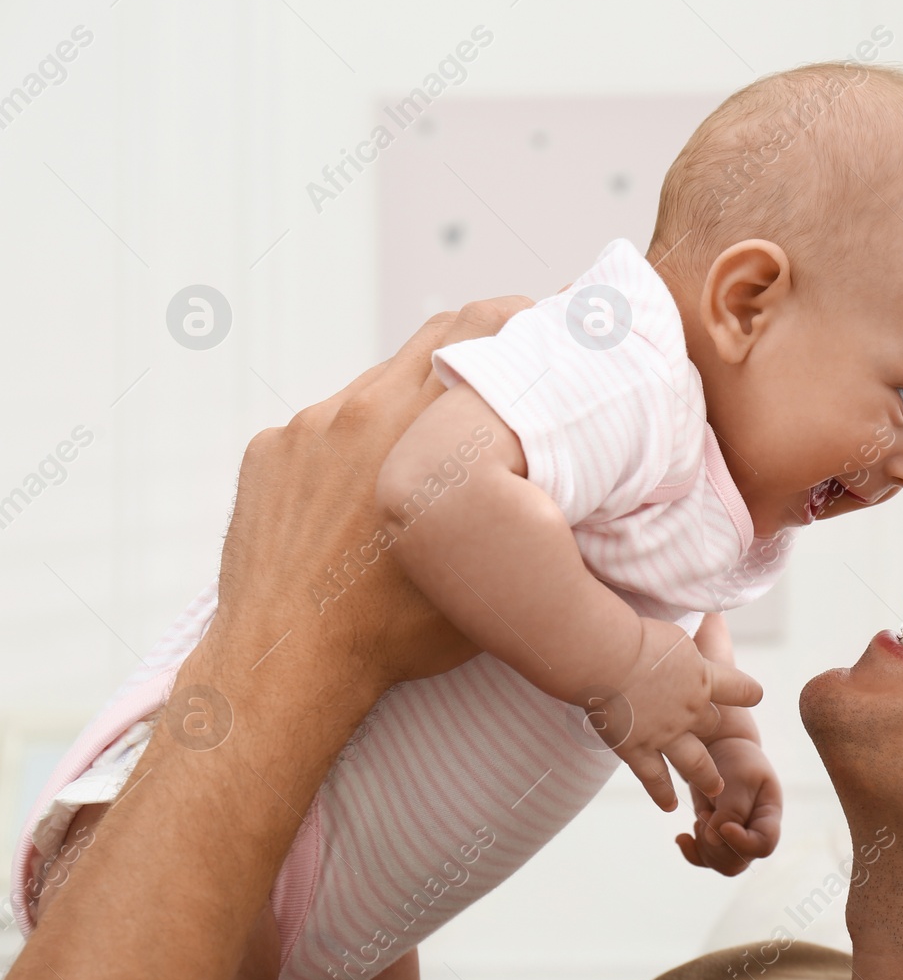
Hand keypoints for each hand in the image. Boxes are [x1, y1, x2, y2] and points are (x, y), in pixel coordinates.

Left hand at [204, 299, 532, 692]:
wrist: (288, 661)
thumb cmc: (393, 630)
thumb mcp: (486, 569)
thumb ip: (517, 505)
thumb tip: (555, 479)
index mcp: (422, 427)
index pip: (478, 330)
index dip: (515, 318)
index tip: (539, 322)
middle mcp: (362, 409)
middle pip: (432, 341)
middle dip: (474, 348)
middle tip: (505, 365)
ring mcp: (307, 428)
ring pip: (375, 392)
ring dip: (408, 409)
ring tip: (425, 461)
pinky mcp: (269, 452)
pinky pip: (322, 432)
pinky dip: (350, 451)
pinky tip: (358, 502)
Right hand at [597, 617, 761, 811]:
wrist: (607, 657)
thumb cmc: (634, 635)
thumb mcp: (673, 634)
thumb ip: (685, 646)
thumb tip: (696, 633)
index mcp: (704, 678)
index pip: (740, 688)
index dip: (746, 691)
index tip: (753, 694)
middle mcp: (691, 710)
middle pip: (711, 724)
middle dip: (708, 725)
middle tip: (706, 730)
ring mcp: (666, 735)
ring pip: (696, 764)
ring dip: (707, 776)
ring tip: (715, 788)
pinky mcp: (637, 750)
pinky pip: (655, 779)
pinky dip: (662, 794)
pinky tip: (669, 806)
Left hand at [675, 737, 782, 875]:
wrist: (723, 751)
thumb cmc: (737, 760)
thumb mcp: (740, 777)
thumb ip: (732, 809)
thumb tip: (714, 840)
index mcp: (769, 816)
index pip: (763, 845)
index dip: (742, 843)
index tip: (723, 826)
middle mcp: (756, 833)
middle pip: (738, 860)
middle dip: (715, 842)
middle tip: (706, 813)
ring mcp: (738, 840)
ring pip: (721, 863)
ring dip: (703, 844)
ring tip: (702, 814)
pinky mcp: (719, 840)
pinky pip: (705, 860)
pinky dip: (691, 851)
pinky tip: (682, 837)